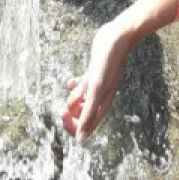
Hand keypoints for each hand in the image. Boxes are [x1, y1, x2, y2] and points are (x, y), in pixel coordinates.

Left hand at [61, 21, 132, 143]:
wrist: (116, 39)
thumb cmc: (107, 63)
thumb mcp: (95, 90)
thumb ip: (87, 114)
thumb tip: (81, 141)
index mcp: (103, 105)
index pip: (86, 127)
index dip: (74, 126)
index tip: (64, 116)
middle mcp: (101, 98)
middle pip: (82, 116)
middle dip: (71, 113)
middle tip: (62, 108)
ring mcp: (97, 87)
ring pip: (81, 102)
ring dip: (73, 99)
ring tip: (74, 89)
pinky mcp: (94, 75)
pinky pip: (81, 88)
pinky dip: (75, 87)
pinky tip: (73, 82)